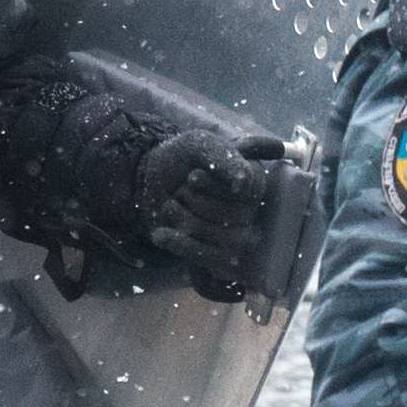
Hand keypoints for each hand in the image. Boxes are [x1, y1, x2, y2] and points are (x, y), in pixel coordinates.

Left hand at [134, 131, 318, 305]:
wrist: (151, 179)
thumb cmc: (181, 158)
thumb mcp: (200, 145)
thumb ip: (224, 158)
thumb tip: (242, 183)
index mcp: (255, 180)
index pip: (249, 191)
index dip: (216, 187)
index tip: (192, 178)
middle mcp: (253, 210)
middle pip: (239, 217)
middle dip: (198, 202)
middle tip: (180, 190)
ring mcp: (237, 235)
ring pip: (227, 240)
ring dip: (189, 221)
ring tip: (170, 206)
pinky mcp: (217, 255)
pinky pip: (212, 260)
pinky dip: (181, 245)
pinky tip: (161, 233)